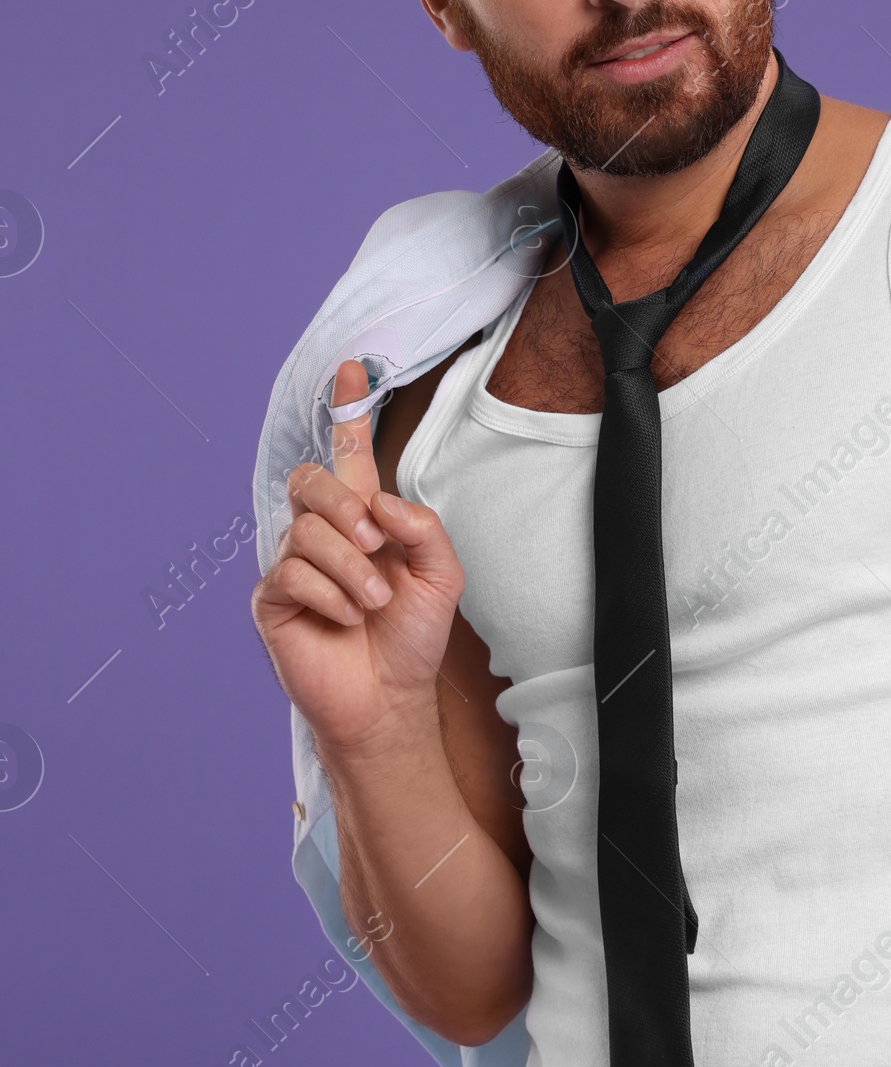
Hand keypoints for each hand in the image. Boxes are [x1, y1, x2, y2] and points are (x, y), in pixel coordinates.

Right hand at [250, 358, 464, 755]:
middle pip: (311, 481)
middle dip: (345, 508)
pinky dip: (330, 595)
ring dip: (350, 568)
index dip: (348, 412)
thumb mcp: (441, 576)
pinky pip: (291, 573)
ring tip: (372, 602)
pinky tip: (347, 618)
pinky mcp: (273, 598)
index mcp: (363, 518)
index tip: (352, 369)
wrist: (389, 697)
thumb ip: (423, 527)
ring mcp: (292, 564)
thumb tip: (380, 502)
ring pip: (306, 533)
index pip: (349, 456)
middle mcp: (322, 533)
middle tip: (376, 548)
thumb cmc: (411, 636)